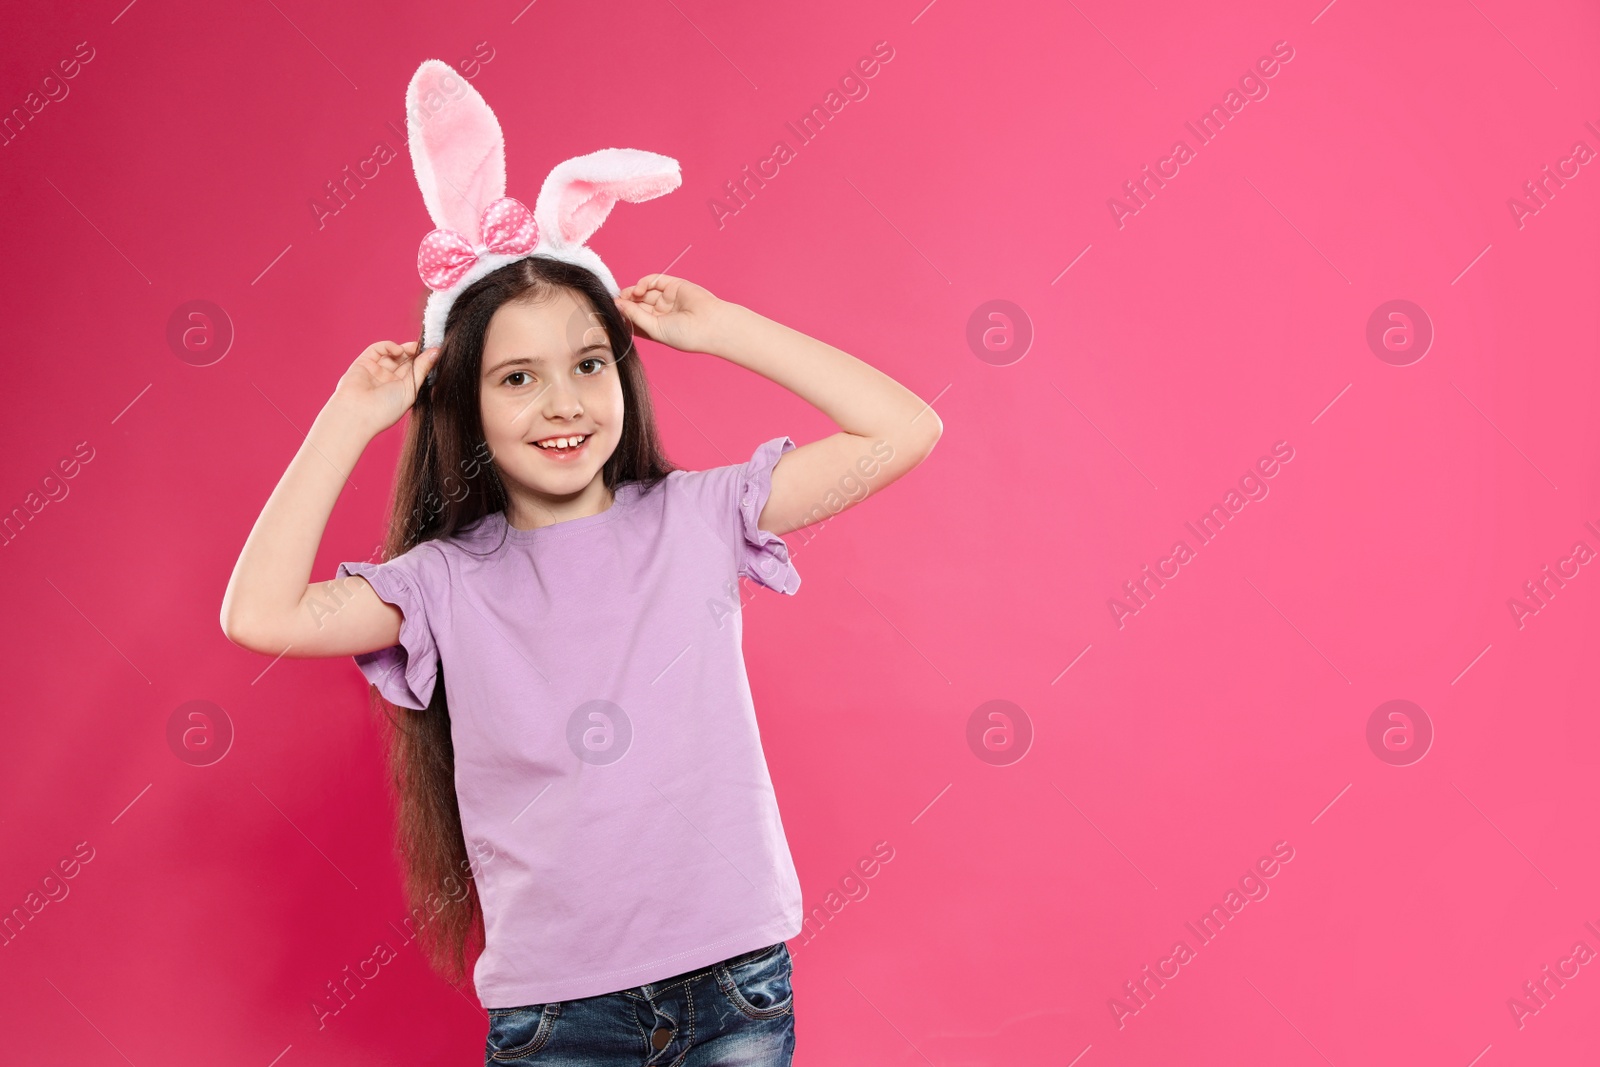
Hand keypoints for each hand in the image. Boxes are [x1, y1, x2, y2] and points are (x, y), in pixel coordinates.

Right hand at [330, 340, 441, 435]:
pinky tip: (398, 350)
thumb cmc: (385, 409)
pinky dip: (389, 346)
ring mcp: (375, 371)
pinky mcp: (363, 363)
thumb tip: (436, 352)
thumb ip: (422, 369)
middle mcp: (388, 380)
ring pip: (392, 354)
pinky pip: (377, 349)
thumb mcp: (410, 389)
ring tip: (414, 348)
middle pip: (404, 361)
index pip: (414, 371)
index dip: (424, 361)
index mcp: (400, 390)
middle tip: (427, 346)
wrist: (358, 413)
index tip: (435, 352)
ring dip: (404, 349)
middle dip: (415, 353)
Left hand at [613, 274, 729, 352]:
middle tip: (616, 301)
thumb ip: (635, 316)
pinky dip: (643, 283)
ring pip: (644, 291)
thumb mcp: (655, 329)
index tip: (612, 313)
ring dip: (633, 292)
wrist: (710, 325)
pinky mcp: (673, 285)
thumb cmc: (686, 335)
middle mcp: (662, 313)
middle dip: (627, 302)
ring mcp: (667, 298)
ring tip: (627, 295)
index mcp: (657, 328)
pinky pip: (654, 281)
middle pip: (638, 304)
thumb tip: (618, 305)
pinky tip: (638, 290)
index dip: (624, 315)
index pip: (635, 319)